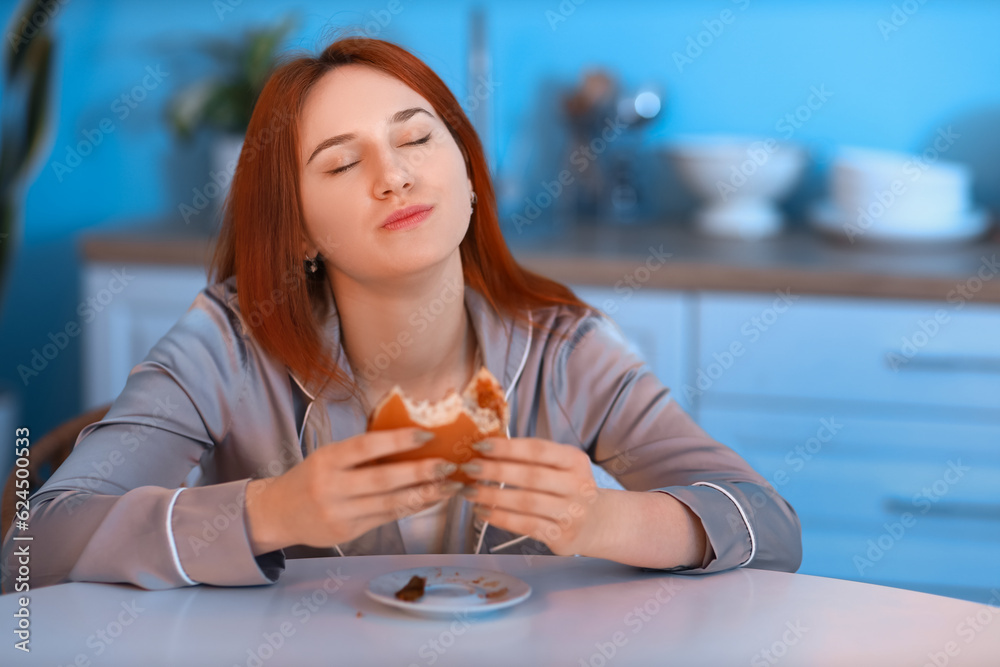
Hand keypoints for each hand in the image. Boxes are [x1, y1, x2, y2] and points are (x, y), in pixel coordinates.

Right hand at [245, 427, 463, 553]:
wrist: (278, 514)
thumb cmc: (311, 477)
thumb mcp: (328, 457)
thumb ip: (361, 452)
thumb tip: (410, 439)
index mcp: (327, 460)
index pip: (366, 446)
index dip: (397, 440)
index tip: (427, 435)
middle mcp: (331, 488)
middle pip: (382, 480)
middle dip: (420, 472)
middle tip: (449, 464)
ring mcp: (339, 513)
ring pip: (389, 504)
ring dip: (424, 494)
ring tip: (451, 485)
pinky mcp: (348, 533)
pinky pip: (387, 518)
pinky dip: (412, 507)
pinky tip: (431, 499)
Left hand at [457, 437, 613, 556]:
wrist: (598, 522)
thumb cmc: (568, 488)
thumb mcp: (561, 466)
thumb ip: (532, 458)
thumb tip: (485, 450)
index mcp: (574, 460)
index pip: (538, 450)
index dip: (508, 447)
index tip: (480, 445)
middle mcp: (577, 485)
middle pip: (531, 476)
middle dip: (495, 471)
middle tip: (468, 468)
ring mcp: (571, 513)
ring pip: (526, 502)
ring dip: (492, 496)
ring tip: (469, 491)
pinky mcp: (562, 536)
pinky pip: (526, 525)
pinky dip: (501, 518)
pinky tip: (482, 512)